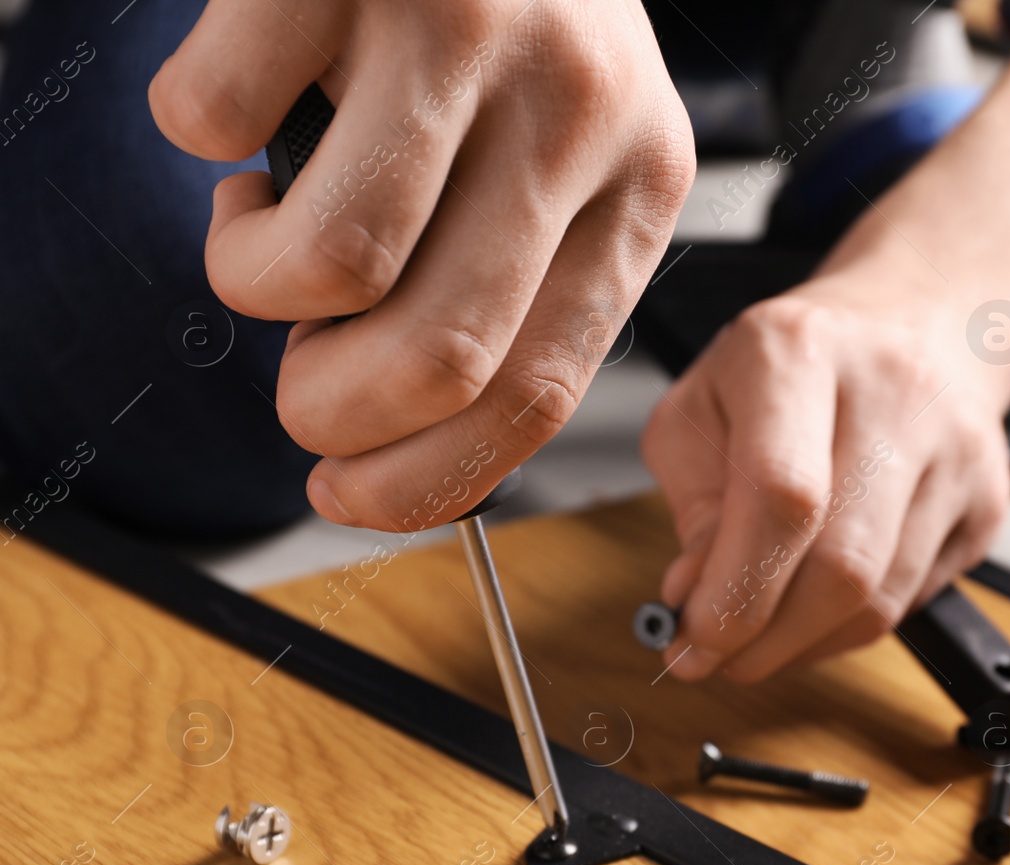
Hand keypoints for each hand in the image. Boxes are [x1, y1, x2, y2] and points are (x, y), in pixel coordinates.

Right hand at [149, 0, 692, 528]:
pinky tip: (248, 102)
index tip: (345, 498)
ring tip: (261, 230)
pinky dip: (199, 135)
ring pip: (333, 266)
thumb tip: (407, 431)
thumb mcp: (565, 156)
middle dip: (335, 418)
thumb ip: (518, 278)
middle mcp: (578, 111)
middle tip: (296, 392)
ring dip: (255, 289)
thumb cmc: (505, 23)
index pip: (540, 390)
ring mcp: (469, 30)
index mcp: (638, 183)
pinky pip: (219, 117)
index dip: (426, 480)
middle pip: (444, 356)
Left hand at [641, 279, 1009, 682]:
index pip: (782, 495)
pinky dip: (850, 628)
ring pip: (881, 598)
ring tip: (758, 641)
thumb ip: (693, 507)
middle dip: (767, 638)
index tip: (693, 640)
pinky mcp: (987, 498)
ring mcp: (955, 447)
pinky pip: (913, 600)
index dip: (735, 591)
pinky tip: (813, 611)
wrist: (906, 325)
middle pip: (841, 563)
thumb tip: (698, 597)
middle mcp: (892, 390)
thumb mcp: (702, 409)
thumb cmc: (789, 369)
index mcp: (799, 351)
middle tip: (718, 658)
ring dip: (805, 645)